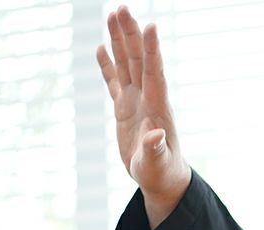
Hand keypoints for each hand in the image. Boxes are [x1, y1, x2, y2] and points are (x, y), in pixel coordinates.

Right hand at [96, 5, 190, 228]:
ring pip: (126, 64)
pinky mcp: (124, 109)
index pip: (154, 72)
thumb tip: (155, 136)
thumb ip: (155, 148)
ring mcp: (135, 101)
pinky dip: (107, 65)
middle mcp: (147, 98)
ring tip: (113, 14)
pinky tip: (101, 47)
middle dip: (130, 34)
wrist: (162, 179)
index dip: (152, 50)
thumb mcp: (157, 163)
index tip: (151, 25)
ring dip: (119, 40)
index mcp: (157, 108)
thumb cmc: (162, 173)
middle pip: (138, 59)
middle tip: (122, 7)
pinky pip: (114, 81)